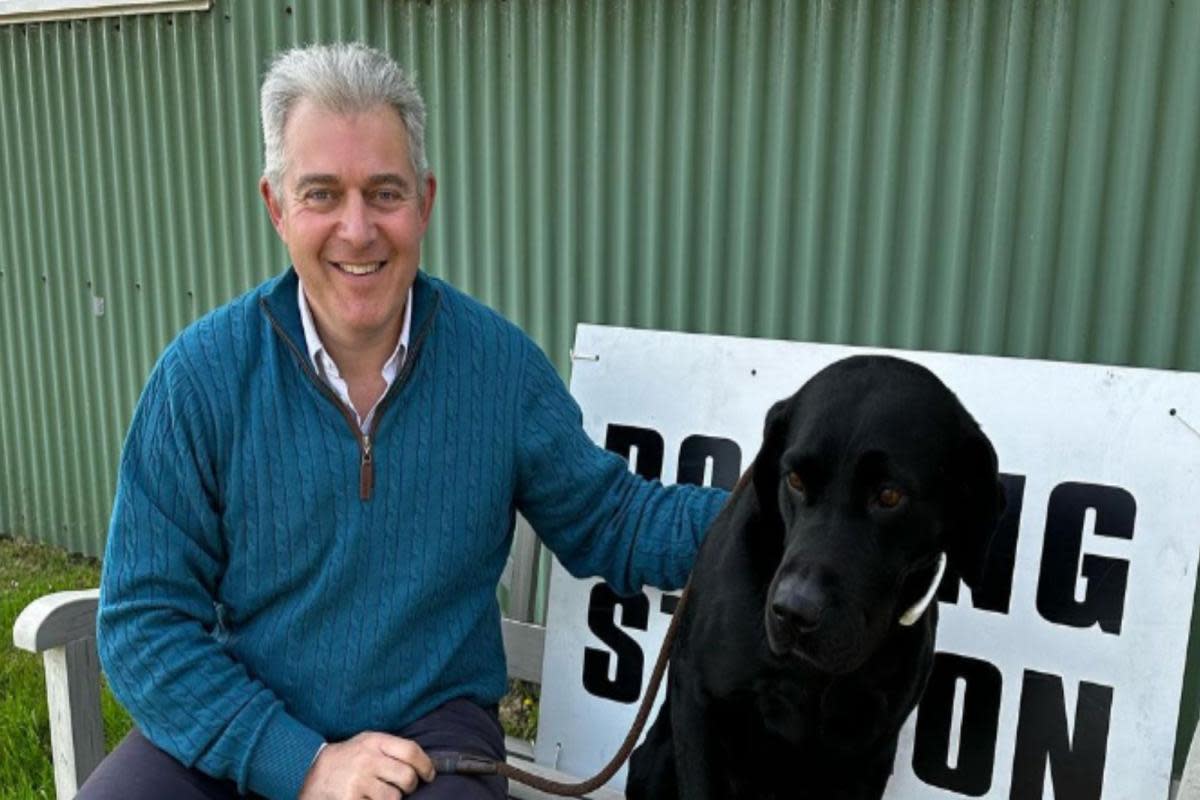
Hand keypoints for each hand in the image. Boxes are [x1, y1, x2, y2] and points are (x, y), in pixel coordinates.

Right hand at [298, 732, 435, 799]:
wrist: (313, 772)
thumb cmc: (349, 758)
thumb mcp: (367, 743)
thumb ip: (392, 748)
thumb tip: (424, 763)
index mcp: (374, 741)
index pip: (411, 751)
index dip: (426, 765)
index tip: (429, 775)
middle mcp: (367, 760)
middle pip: (407, 777)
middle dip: (410, 786)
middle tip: (404, 787)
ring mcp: (358, 781)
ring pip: (394, 798)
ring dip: (392, 799)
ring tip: (381, 793)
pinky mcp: (351, 799)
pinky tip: (368, 799)